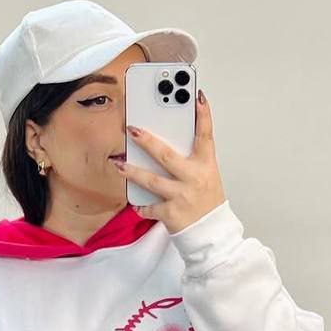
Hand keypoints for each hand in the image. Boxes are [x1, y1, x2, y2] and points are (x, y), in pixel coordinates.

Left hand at [114, 89, 226, 233]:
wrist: (211, 233)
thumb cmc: (207, 203)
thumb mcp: (206, 176)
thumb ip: (191, 160)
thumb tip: (166, 144)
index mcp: (205, 166)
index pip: (205, 135)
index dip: (203, 115)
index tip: (196, 96)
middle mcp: (194, 178)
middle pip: (167, 156)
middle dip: (147, 141)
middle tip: (132, 129)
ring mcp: (181, 196)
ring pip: (151, 180)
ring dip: (132, 172)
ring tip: (119, 164)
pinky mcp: (170, 213)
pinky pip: (149, 206)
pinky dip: (141, 206)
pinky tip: (136, 203)